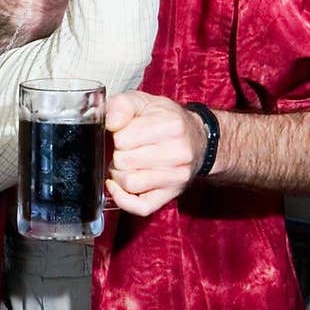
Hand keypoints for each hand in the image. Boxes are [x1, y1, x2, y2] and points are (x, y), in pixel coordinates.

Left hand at [104, 91, 210, 215]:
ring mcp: (176, 177)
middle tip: (124, 149)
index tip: (123, 133)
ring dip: (119, 175)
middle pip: (124, 161)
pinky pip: (140, 207)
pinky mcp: (170, 195)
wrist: (198, 139)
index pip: (122, 139)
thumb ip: (122, 105)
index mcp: (171, 125)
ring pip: (130, 183)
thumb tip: (111, 123)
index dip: (116, 136)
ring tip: (125, 164)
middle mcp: (178, 152)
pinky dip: (122, 199)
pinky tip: (117, 185)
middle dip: (117, 155)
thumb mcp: (144, 101)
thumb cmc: (166, 119)